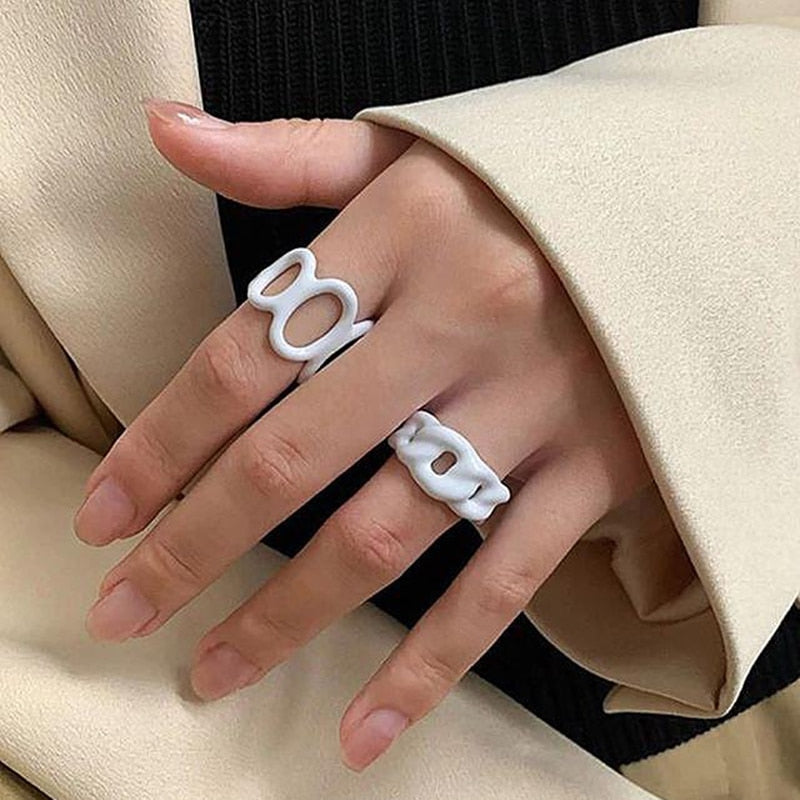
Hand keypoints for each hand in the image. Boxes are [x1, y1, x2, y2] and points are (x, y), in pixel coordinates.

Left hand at [75, 99, 650, 770]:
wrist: (683, 219)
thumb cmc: (523, 192)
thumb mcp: (410, 154)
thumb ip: (286, 154)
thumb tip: (163, 132)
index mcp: (403, 234)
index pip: (249, 354)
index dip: (162, 443)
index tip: (104, 515)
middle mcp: (462, 321)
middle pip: (295, 459)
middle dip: (195, 547)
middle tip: (125, 611)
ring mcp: (533, 405)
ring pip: (384, 534)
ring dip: (286, 616)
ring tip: (212, 672)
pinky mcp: (595, 469)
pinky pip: (499, 584)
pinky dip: (427, 665)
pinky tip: (361, 730)